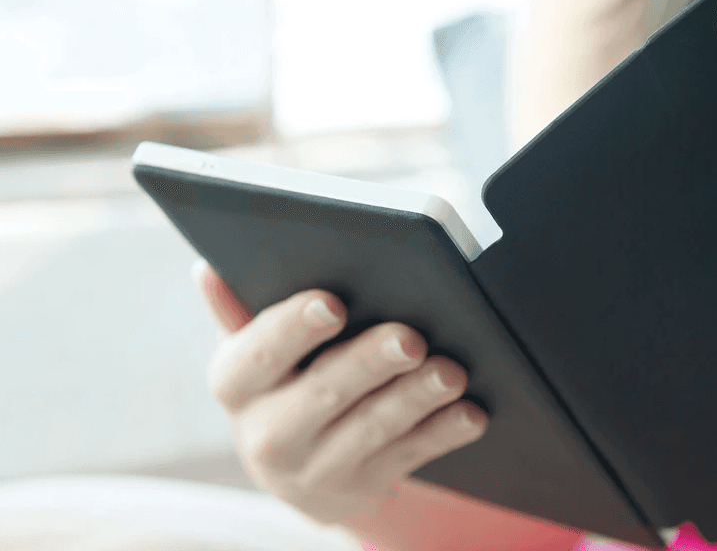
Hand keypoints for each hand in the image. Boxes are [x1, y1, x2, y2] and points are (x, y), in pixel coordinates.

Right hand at [191, 259, 489, 525]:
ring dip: (415, 399)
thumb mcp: (251, 354)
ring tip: (451, 372)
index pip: (257, 353)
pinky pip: (407, 458)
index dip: (293, 328)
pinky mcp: (362, 487)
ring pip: (372, 429)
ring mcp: (317, 468)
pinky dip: (442, 434)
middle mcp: (267, 434)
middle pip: (323, 393)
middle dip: (368, 363)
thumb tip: (206, 269)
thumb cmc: (278, 385)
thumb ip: (237, 311)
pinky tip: (469, 413)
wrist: (299, 470)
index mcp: (235, 385)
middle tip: (409, 337)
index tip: (331, 303)